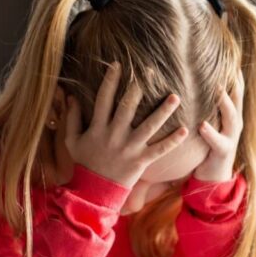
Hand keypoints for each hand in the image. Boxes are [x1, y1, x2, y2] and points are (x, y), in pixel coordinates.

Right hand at [63, 62, 188, 186]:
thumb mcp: (72, 141)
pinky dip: (172, 141)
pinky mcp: (140, 161)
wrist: (93, 192)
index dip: (110, 81)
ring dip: (163, 111)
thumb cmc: (84, 164)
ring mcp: (129, 148)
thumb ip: (71, 119)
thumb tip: (70, 96)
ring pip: (149, 126)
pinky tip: (185, 130)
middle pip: (128, 107)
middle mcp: (114, 135)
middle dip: (139, 88)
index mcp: (97, 128)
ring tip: (175, 97)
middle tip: (151, 72)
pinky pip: (159, 149)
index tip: (118, 65)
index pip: (104, 99)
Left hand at [194, 73, 243, 181]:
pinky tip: (202, 125)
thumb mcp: (208, 120)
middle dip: (232, 83)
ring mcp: (231, 137)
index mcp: (231, 114)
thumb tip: (192, 80)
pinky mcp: (223, 152)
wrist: (213, 176)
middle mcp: (234, 123)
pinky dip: (210, 133)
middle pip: (237, 98)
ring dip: (224, 103)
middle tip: (226, 66)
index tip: (231, 55)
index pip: (235, 89)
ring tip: (217, 90)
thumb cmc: (207, 144)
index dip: (234, 74)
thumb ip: (205, 105)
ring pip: (231, 117)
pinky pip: (217, 141)